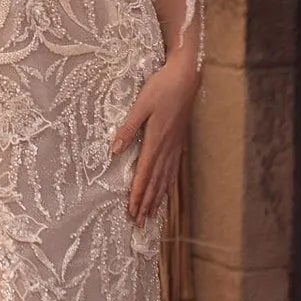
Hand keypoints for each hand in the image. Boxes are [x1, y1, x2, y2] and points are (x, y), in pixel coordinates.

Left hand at [109, 51, 198, 224]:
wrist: (186, 77)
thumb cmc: (161, 87)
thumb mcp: (140, 105)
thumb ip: (128, 129)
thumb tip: (114, 151)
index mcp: (156, 140)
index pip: (144, 174)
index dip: (138, 194)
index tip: (132, 211)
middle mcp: (167, 147)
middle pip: (155, 182)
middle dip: (146, 203)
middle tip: (139, 223)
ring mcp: (175, 146)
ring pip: (165, 178)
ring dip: (157, 198)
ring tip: (151, 215)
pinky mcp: (179, 141)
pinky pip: (173, 169)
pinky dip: (168, 184)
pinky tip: (166, 191)